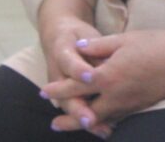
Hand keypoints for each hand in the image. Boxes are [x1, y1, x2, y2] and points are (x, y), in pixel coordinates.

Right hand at [37, 4, 106, 134]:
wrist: (60, 38)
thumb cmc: (76, 37)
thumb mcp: (83, 35)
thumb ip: (93, 48)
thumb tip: (104, 60)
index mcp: (63, 54)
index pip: (69, 63)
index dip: (79, 70)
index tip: (90, 76)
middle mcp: (59, 77)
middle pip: (67, 96)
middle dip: (79, 110)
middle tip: (91, 120)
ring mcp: (62, 89)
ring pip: (72, 107)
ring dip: (85, 119)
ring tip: (101, 130)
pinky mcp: (68, 96)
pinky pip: (78, 108)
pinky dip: (90, 120)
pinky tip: (105, 128)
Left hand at [43, 29, 164, 130]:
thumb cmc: (155, 44)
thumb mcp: (124, 39)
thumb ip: (99, 46)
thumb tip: (79, 48)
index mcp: (108, 76)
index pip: (75, 86)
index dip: (58, 89)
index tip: (44, 91)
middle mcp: (115, 95)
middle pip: (84, 112)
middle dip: (67, 119)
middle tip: (54, 123)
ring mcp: (128, 104)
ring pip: (100, 119)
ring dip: (84, 123)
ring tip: (74, 124)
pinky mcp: (140, 106)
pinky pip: (116, 118)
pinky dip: (105, 121)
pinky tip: (102, 120)